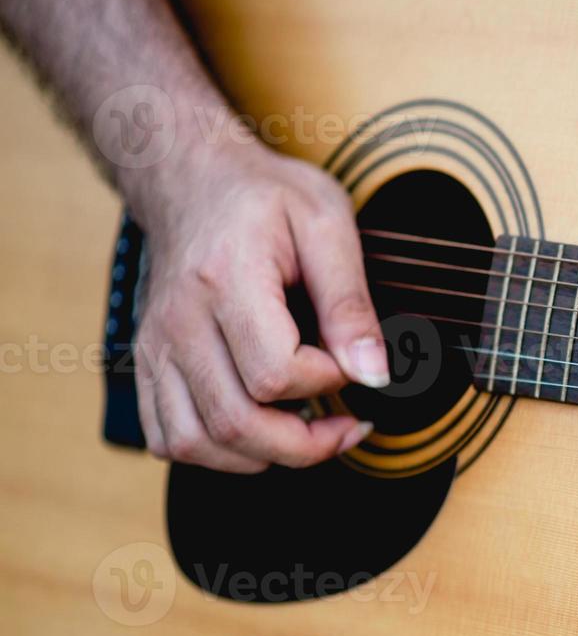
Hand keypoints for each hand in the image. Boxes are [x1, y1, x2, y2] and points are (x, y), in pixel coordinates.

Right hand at [133, 142, 387, 471]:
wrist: (192, 179)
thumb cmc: (265, 198)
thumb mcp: (328, 225)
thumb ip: (351, 304)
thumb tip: (374, 374)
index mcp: (226, 281)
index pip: (274, 374)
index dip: (325, 383)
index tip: (351, 362)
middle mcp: (179, 321)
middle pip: (234, 422)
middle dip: (305, 444)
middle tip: (347, 428)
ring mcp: (156, 346)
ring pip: (195, 443)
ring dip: (261, 456)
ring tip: (306, 433)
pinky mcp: (146, 363)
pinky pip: (168, 439)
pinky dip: (215, 453)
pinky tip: (258, 430)